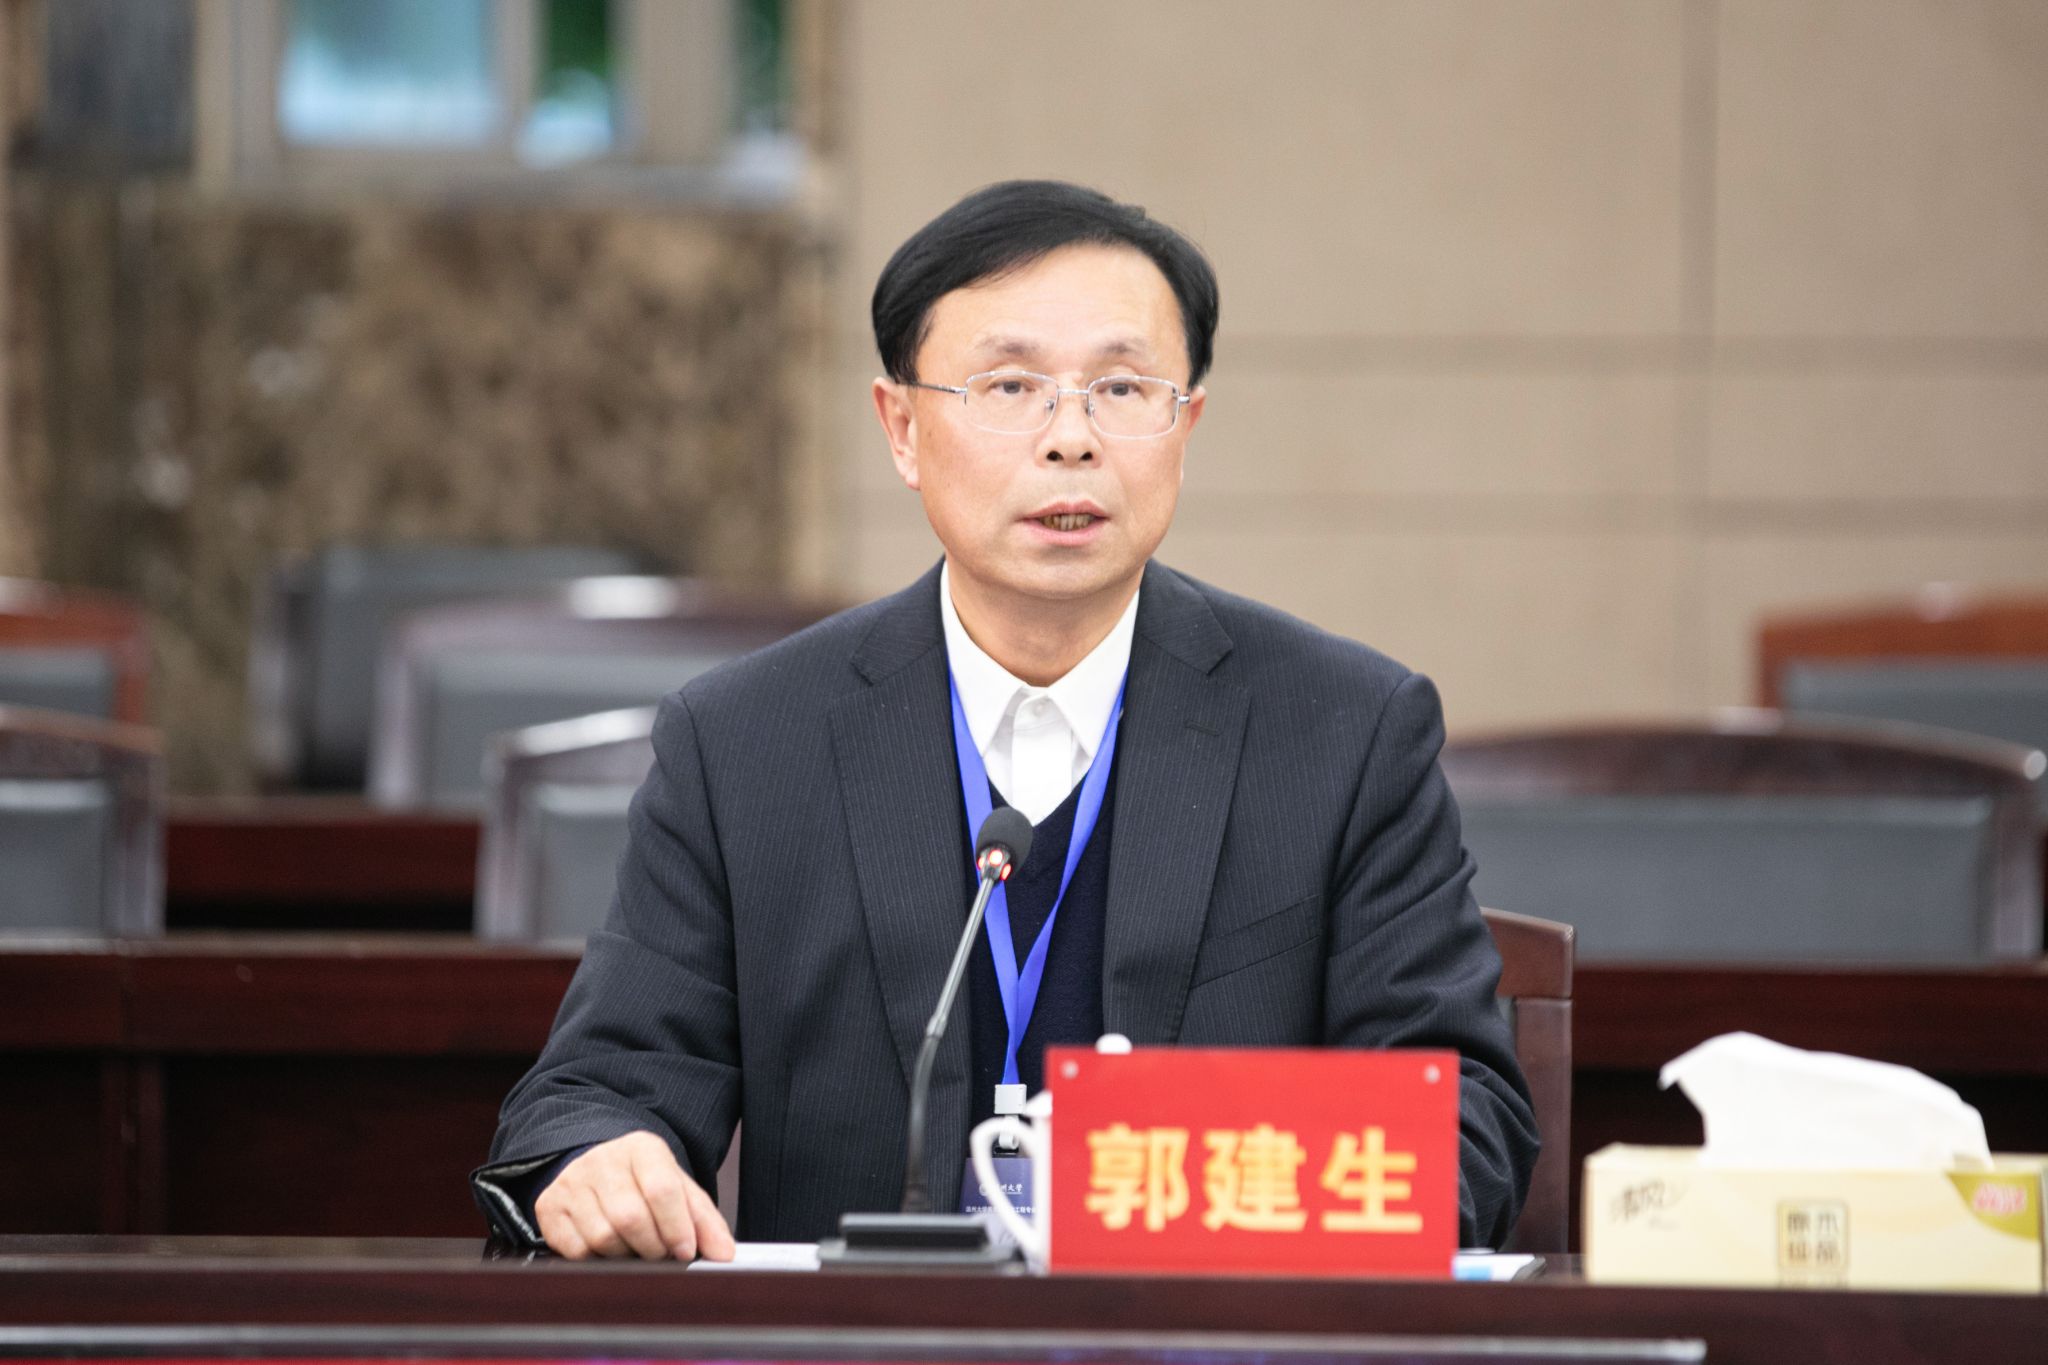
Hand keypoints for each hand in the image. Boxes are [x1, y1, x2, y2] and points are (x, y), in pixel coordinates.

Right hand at [534, 1131, 735, 1261]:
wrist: (598, 1167)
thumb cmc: (645, 1184)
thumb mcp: (680, 1192)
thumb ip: (705, 1222)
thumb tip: (725, 1254)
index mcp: (642, 1148)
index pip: (661, 1190)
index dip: (677, 1228)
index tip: (686, 1251)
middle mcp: (603, 1160)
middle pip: (630, 1217)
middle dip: (653, 1247)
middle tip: (662, 1254)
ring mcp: (572, 1182)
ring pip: (603, 1237)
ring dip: (626, 1255)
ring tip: (635, 1249)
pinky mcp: (550, 1206)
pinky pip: (576, 1250)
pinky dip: (597, 1259)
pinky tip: (608, 1249)